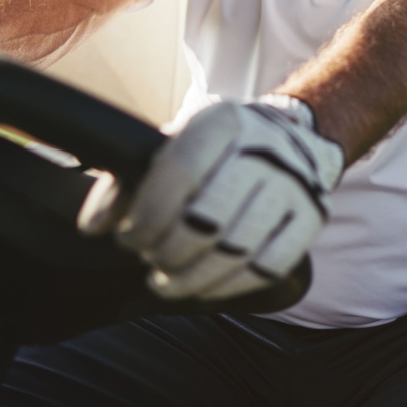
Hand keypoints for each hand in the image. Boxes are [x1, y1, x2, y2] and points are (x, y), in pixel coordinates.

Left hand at [79, 98, 343, 300]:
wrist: (294, 138)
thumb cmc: (220, 147)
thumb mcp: (175, 142)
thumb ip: (129, 178)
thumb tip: (94, 225)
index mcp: (224, 120)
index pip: (181, 171)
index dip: (149, 213)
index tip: (129, 237)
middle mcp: (265, 148)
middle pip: (207, 219)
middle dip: (168, 251)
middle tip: (151, 259)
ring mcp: (294, 185)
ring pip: (236, 250)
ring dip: (192, 277)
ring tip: (167, 280)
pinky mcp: (312, 218)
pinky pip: (268, 267)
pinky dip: (229, 286)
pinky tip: (205, 286)